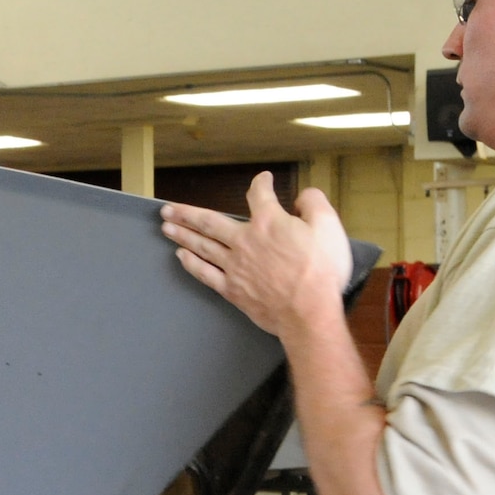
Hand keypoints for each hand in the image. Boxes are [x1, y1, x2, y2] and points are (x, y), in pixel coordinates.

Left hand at [159, 173, 352, 337]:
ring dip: (182, 234)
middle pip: (209, 221)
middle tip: (167, 208)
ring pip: (202, 245)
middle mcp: (245, 240)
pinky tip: (181, 256)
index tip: (262, 180)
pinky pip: (205, 273)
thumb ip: (314, 205)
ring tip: (166, 226)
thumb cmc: (321, 272)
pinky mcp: (232, 289)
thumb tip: (304, 195)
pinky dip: (191, 264)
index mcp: (268, 222)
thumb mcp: (328, 228)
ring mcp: (234, 266)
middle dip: (186, 213)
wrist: (309, 313)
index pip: (259, 195)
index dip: (261, 184)